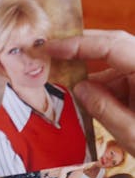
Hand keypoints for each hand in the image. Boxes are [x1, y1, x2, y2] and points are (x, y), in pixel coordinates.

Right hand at [48, 30, 134, 155]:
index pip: (111, 46)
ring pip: (117, 67)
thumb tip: (78, 88)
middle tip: (51, 55)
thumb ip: (103, 108)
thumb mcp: (132, 132)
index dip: (79, 44)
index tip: (51, 48)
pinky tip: (89, 106)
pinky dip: (106, 92)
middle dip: (83, 51)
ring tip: (68, 94)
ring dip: (94, 80)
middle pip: (114, 46)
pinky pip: (123, 81)